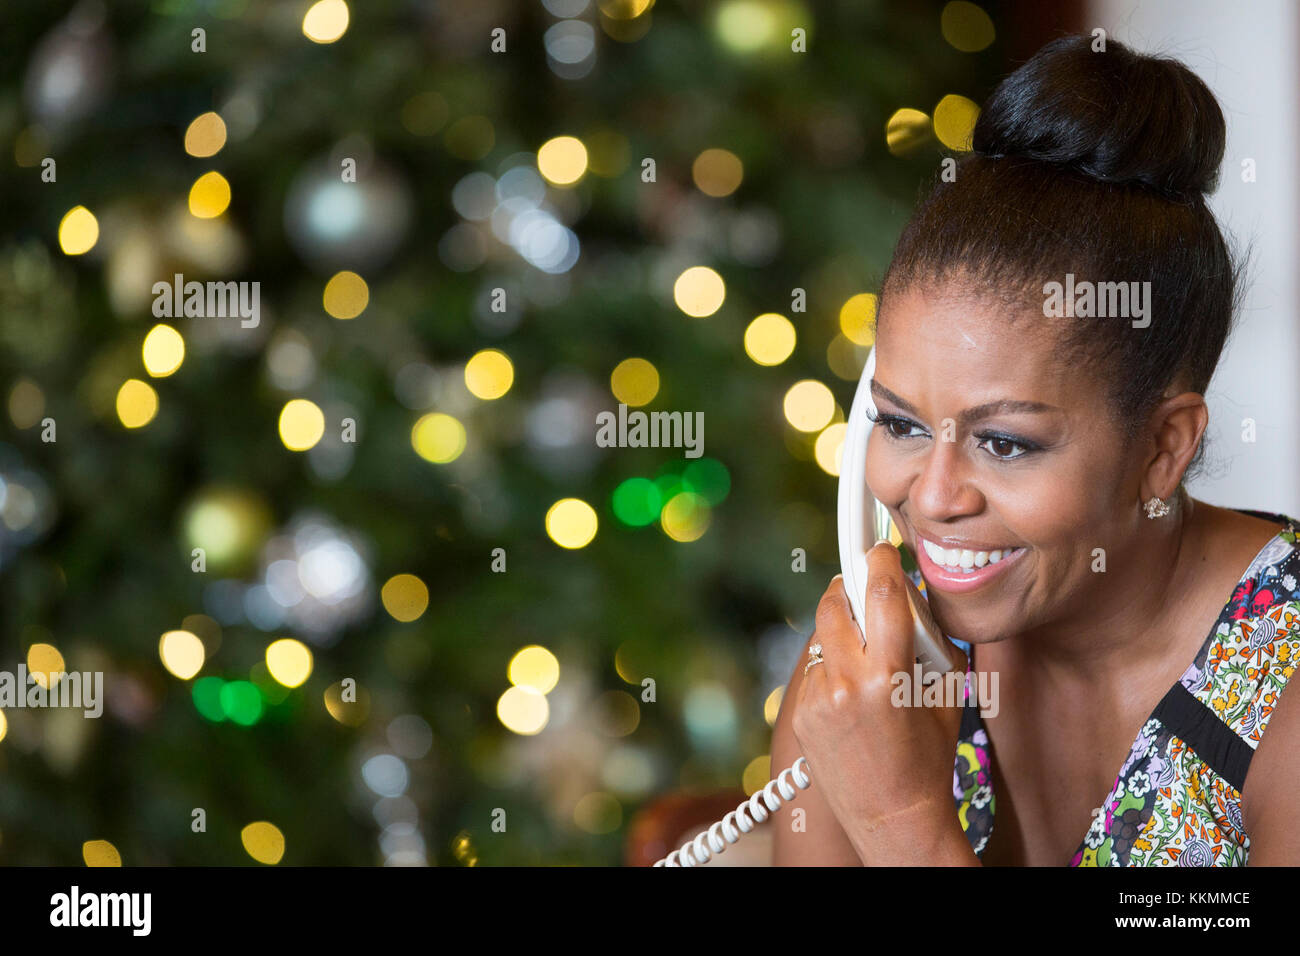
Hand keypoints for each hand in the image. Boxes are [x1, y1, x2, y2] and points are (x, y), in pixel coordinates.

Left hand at [790, 541, 974, 864]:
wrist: (894, 819)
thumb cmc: (929, 758)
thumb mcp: (942, 694)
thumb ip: (925, 641)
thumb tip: (906, 597)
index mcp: (886, 676)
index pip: (879, 594)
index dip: (878, 561)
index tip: (878, 549)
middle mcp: (844, 685)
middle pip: (835, 603)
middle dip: (848, 589)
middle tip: (864, 590)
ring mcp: (816, 700)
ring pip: (821, 636)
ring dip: (840, 630)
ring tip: (865, 653)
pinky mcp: (800, 713)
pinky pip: (813, 669)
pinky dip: (830, 666)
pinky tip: (851, 692)